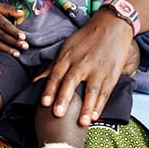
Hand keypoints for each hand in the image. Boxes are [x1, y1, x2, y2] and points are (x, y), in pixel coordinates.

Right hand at [0, 1, 28, 55]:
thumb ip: (9, 9)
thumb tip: (22, 13)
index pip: (4, 25)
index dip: (14, 31)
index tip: (23, 37)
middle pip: (1, 35)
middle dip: (14, 42)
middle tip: (25, 46)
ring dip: (7, 49)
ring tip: (17, 53)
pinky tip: (6, 54)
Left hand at [35, 10, 134, 126]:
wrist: (112, 25)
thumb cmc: (86, 37)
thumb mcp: (67, 47)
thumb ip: (53, 66)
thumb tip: (36, 80)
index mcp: (68, 56)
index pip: (56, 74)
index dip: (50, 89)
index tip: (44, 103)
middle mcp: (82, 63)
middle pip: (71, 82)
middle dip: (64, 98)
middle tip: (58, 114)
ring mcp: (98, 69)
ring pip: (91, 90)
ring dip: (87, 107)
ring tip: (82, 122)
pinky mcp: (112, 73)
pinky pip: (105, 91)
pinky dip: (101, 104)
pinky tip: (96, 116)